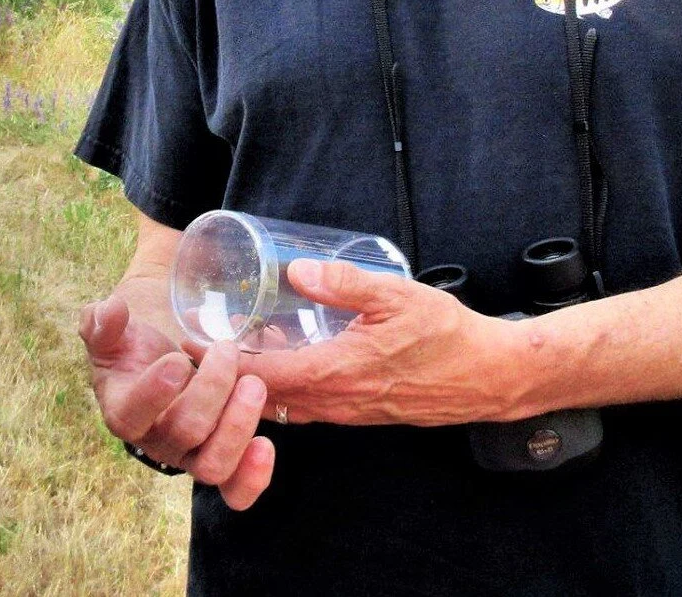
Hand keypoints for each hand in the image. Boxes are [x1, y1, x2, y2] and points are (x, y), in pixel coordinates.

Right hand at [79, 295, 274, 508]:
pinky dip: (252, 475)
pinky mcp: (221, 459)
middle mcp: (158, 441)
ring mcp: (191, 454)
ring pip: (212, 466)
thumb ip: (103, 324)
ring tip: (253, 385)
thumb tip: (108, 311)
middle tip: (227, 349)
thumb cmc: (136, 350)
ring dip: (238, 425)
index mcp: (125, 411)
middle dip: (211, 389)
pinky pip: (235, 488)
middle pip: (184, 433)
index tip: (178, 359)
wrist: (161, 366)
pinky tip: (266, 445)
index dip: (155, 392)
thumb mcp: (115, 334)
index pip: (131, 416)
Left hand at [226, 260, 525, 426]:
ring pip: (287, 406)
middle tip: (207, 345)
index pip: (260, 375)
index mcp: (334, 373)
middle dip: (232, 378)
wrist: (487, 376)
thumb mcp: (395, 294)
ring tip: (241, 348)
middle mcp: (334, 402)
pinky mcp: (362, 413)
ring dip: (260, 384)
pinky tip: (291, 357)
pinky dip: (289, 388)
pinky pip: (311, 407)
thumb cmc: (445, 333)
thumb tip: (295, 270)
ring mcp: (348, 413)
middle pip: (264, 397)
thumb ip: (344, 282)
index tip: (193, 343)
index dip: (223, 363)